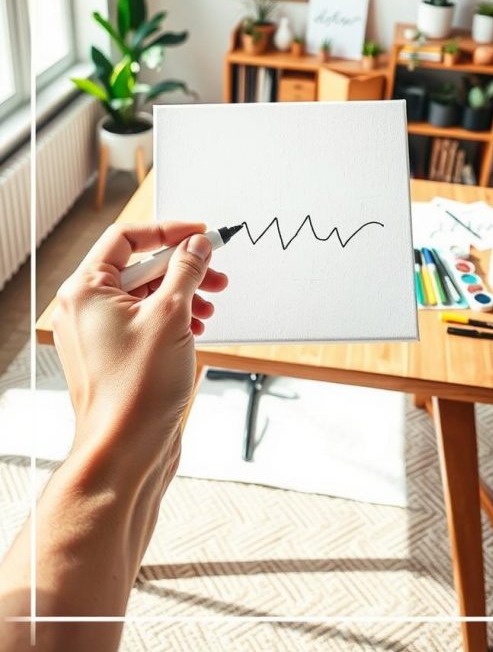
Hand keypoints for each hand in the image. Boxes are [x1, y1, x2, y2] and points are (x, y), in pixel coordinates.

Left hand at [52, 221, 227, 480]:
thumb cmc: (135, 391)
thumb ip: (186, 272)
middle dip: (183, 268)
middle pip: (139, 267)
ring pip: (145, 295)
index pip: (126, 237)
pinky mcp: (115, 356)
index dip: (167, 231)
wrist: (125, 452)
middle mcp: (86, 309)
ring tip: (210, 306)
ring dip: (183, 294)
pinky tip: (197, 327)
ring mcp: (98, 334)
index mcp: (86, 290)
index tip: (200, 235)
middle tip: (215, 273)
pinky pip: (145, 322)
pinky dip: (173, 318)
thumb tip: (197, 245)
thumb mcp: (170, 316)